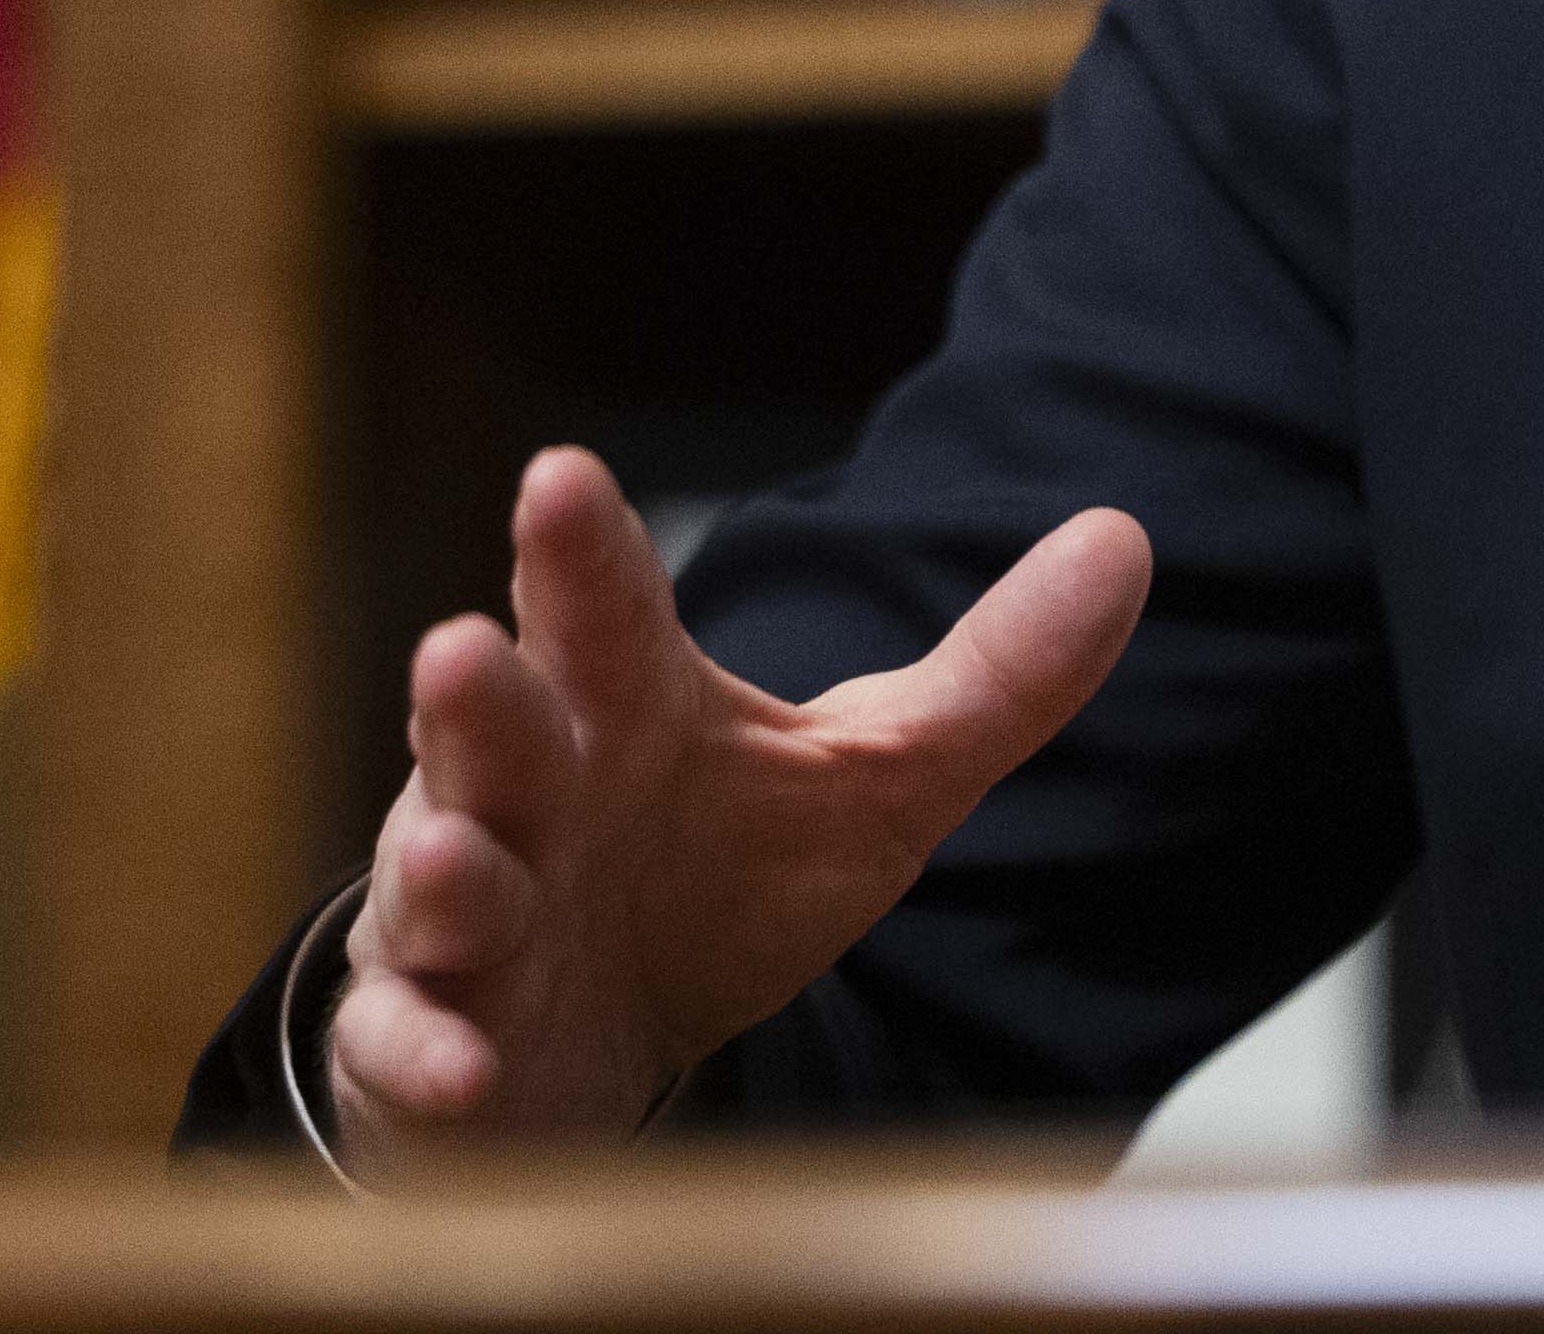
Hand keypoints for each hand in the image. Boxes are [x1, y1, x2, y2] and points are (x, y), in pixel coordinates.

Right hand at [327, 448, 1150, 1162]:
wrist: (602, 1045)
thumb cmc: (716, 876)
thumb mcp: (870, 779)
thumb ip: (994, 676)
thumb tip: (1129, 539)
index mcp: (627, 707)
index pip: (604, 611)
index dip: (580, 548)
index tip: (562, 474)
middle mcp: (529, 793)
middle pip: (497, 730)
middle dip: (475, 693)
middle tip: (460, 645)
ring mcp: (469, 919)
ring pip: (439, 884)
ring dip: (442, 873)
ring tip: (450, 857)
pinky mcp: (433, 1040)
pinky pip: (414, 1046)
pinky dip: (430, 1059)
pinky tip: (465, 1070)